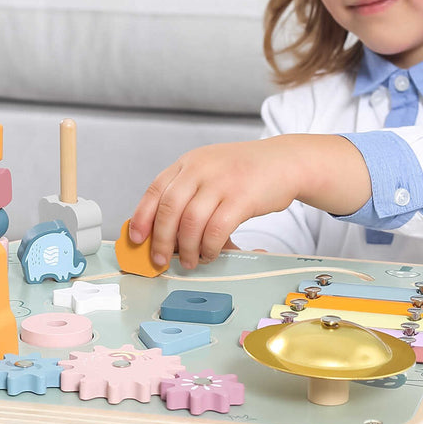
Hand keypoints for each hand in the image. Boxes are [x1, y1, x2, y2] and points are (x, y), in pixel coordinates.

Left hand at [128, 135, 370, 268]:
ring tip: (190, 261)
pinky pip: (216, 229)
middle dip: (161, 240)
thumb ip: (190, 193)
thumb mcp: (212, 171)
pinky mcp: (242, 197)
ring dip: (187, 248)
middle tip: (160, 259)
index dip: (142, 217)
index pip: (155, 190)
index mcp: (189, 163)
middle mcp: (201, 169)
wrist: (286, 161)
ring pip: (191, 222)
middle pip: (169, 209)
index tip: (136, 238)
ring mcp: (221, 181)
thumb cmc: (246, 173)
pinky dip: (209, 247)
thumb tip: (167, 233)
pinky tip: (210, 254)